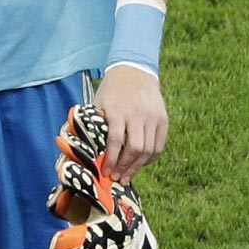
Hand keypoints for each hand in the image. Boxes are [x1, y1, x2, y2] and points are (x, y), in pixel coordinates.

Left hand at [91, 64, 166, 183]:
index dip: (111, 159)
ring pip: (148, 150)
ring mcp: (152, 117)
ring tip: (127, 176)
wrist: (134, 70)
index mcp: (118, 111)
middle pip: (135, 148)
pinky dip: (150, 158)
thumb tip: (85, 150)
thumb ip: (95, 125)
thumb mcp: (98, 103)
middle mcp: (137, 114)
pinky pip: (159, 145)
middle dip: (125, 167)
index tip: (105, 172)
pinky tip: (140, 164)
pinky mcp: (163, 119)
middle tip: (116, 178)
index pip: (116, 141)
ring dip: (137, 167)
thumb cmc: (112, 90)